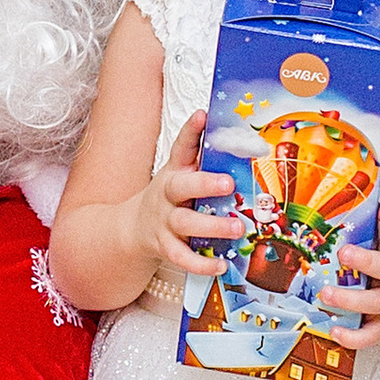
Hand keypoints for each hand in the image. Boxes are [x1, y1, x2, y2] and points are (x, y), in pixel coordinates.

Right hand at [145, 112, 236, 275]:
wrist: (133, 229)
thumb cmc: (170, 199)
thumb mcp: (181, 176)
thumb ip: (206, 166)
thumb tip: (245, 146)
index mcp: (175, 171)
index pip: (181, 147)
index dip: (191, 131)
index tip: (202, 115)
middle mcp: (166, 194)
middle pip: (180, 186)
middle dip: (203, 184)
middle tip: (228, 183)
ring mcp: (163, 221)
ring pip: (184, 223)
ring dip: (211, 226)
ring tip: (237, 228)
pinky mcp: (164, 246)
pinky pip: (182, 256)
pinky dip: (201, 263)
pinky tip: (220, 264)